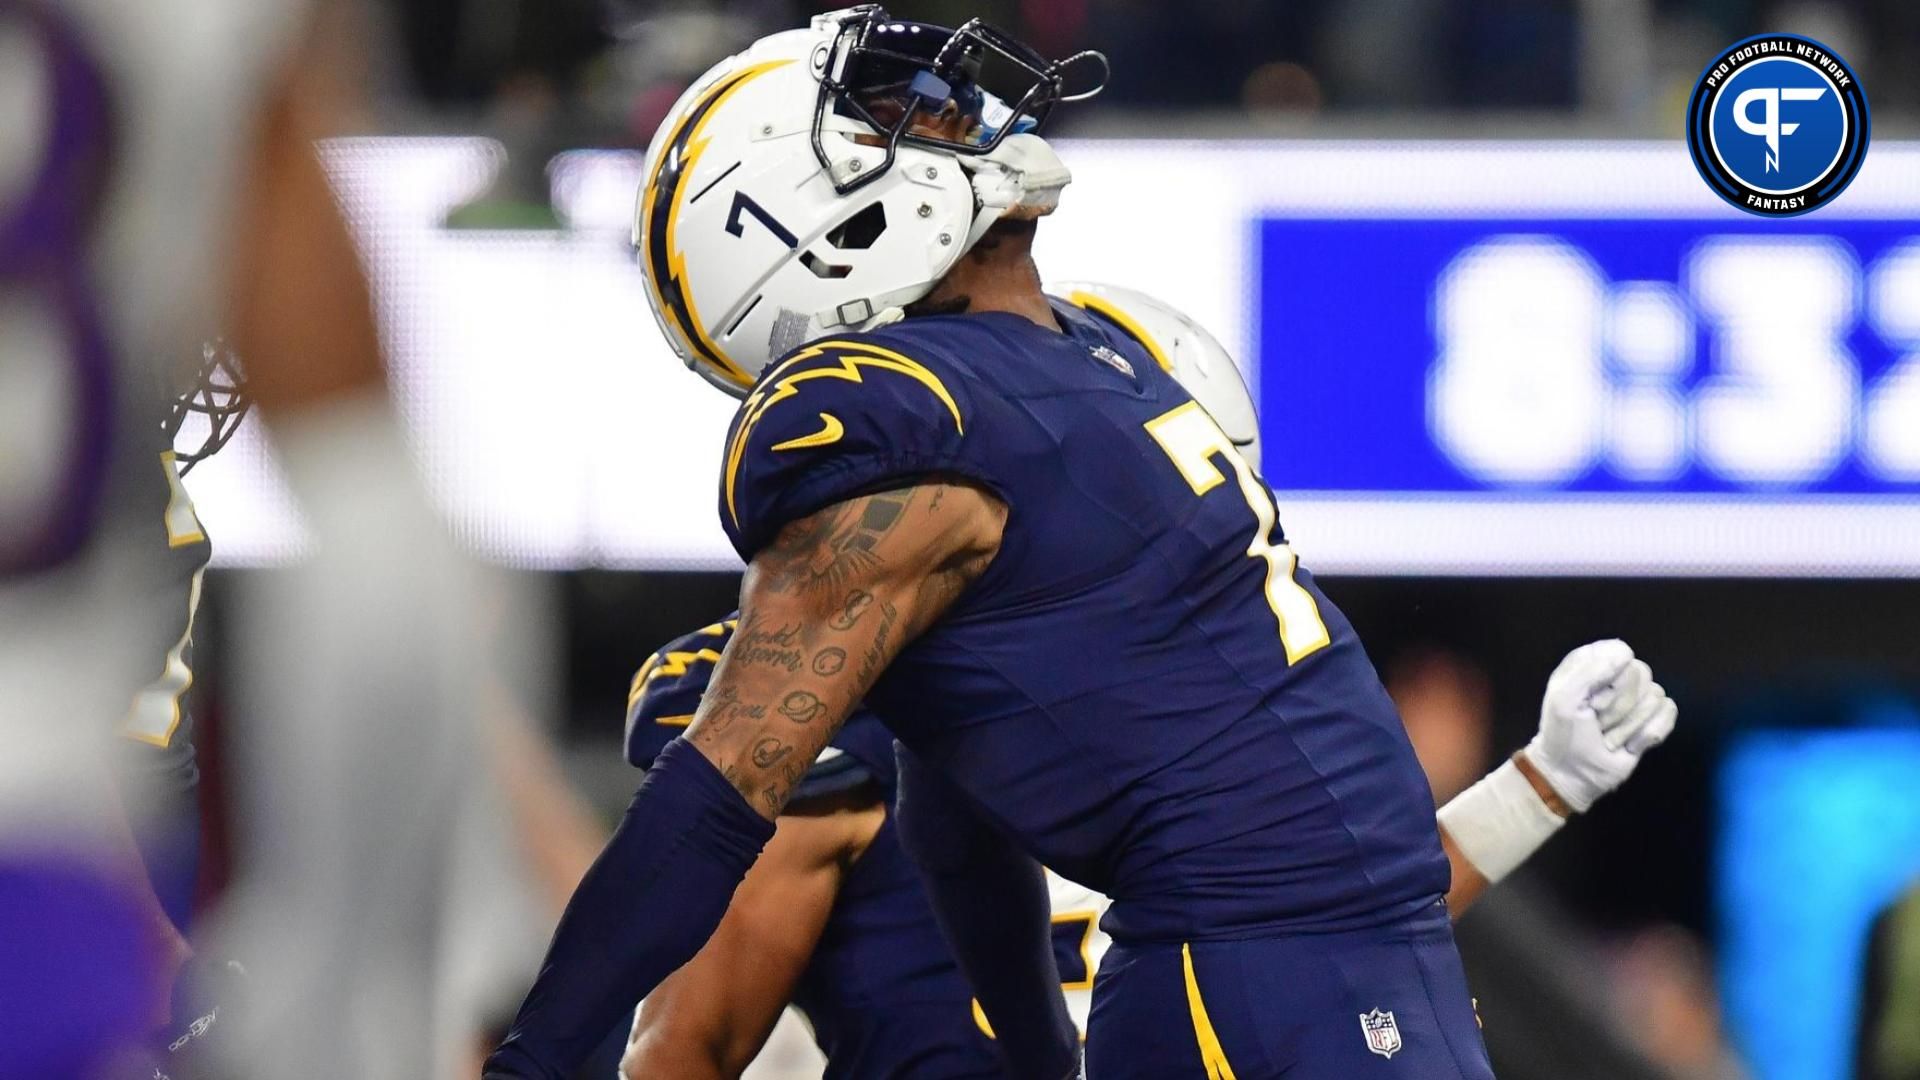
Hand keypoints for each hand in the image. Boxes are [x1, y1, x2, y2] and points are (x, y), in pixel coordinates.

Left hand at [1521, 640, 1676, 812]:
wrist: (1574, 774)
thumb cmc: (1563, 734)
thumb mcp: (1564, 700)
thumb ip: (1589, 671)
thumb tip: (1626, 654)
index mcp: (1590, 662)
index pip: (1619, 652)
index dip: (1608, 678)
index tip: (1590, 700)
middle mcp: (1616, 675)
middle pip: (1641, 673)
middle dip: (1617, 707)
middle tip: (1597, 722)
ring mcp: (1638, 697)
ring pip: (1655, 696)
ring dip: (1627, 726)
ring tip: (1608, 737)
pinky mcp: (1654, 719)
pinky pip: (1668, 714)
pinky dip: (1647, 735)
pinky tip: (1628, 745)